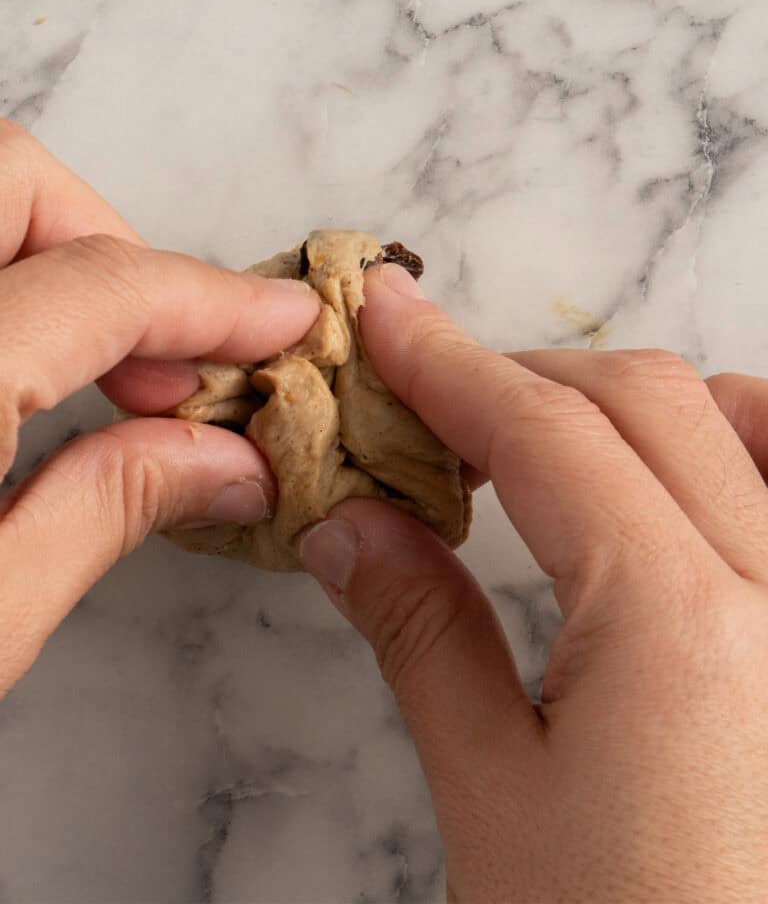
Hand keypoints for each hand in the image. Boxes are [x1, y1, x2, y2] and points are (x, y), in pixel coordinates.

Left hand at [0, 122, 318, 696]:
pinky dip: (16, 284)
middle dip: (114, 248)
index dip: (215, 301)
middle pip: (14, 176)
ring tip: (119, 372)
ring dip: (63, 256)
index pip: (102, 286)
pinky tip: (42, 372)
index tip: (290, 325)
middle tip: (168, 361)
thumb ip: (109, 511)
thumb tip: (234, 462)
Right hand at [300, 263, 767, 902]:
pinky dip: (730, 438)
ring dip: (628, 398)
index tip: (386, 318)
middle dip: (518, 376)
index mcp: (680, 629)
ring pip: (741, 416)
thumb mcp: (493, 799)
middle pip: (642, 399)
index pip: (546, 434)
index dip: (450, 363)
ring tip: (537, 434)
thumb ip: (423, 631)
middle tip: (427, 397)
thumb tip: (348, 523)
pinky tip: (669, 472)